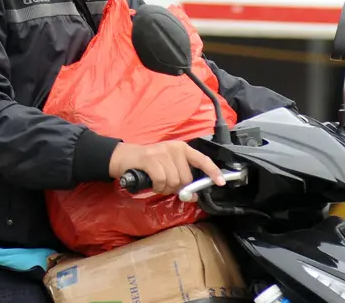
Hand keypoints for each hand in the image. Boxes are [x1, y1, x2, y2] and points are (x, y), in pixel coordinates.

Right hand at [109, 141, 224, 195]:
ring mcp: (161, 152)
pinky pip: (162, 180)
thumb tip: (194, 195)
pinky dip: (158, 187)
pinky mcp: (150, 159)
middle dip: (177, 187)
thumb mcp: (168, 166)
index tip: (221, 182)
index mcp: (182, 148)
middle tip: (166, 185)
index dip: (213, 172)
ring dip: (165, 188)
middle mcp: (174, 148)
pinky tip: (153, 184)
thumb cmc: (148, 163)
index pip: (202, 160)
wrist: (124, 157)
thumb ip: (182, 177)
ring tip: (157, 184)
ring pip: (174, 181)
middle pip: (186, 177)